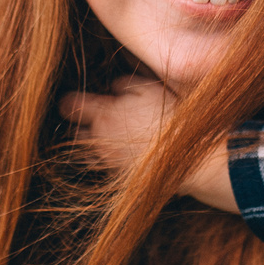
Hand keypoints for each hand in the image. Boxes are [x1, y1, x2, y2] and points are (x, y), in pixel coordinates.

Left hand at [57, 76, 239, 212]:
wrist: (193, 157)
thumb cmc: (173, 117)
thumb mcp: (149, 86)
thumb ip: (123, 84)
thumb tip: (112, 87)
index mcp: (103, 114)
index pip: (69, 106)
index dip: (70, 100)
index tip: (74, 98)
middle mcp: (100, 142)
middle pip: (75, 135)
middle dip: (80, 126)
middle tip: (96, 117)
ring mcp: (111, 164)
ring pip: (89, 156)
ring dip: (95, 146)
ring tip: (113, 137)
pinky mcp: (124, 180)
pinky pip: (109, 169)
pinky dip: (113, 162)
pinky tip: (130, 154)